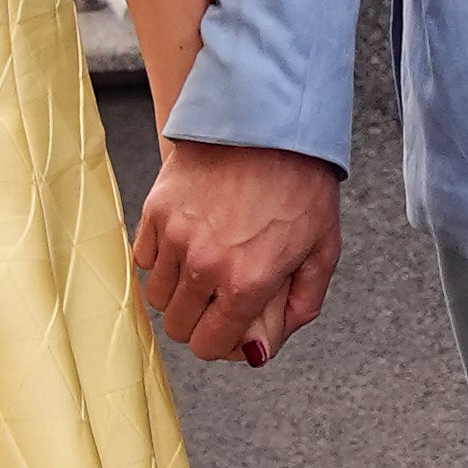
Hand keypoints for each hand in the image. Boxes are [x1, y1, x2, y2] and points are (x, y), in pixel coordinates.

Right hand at [133, 140, 340, 363]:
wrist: (270, 119)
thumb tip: (263, 348)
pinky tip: (185, 242)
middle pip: (178, 326)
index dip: (220, 342)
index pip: (209, 345)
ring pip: (158, 295)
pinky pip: (144, 257)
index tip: (228, 326)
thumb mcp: (323, 247)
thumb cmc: (302, 180)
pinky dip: (160, 259)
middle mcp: (205, 266)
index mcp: (247, 282)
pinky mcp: (157, 208)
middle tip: (216, 297)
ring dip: (177, 291)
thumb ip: (300, 306)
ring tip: (201, 267)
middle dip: (198, 320)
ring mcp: (176, 236)